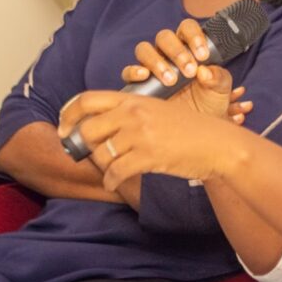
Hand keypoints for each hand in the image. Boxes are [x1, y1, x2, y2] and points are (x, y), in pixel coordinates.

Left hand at [58, 90, 233, 188]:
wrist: (217, 144)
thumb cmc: (191, 129)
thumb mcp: (159, 110)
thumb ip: (131, 113)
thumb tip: (100, 127)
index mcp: (135, 99)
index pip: (88, 99)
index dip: (68, 114)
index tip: (63, 128)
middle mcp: (134, 113)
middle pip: (88, 129)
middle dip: (84, 146)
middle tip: (89, 155)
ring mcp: (140, 134)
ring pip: (100, 154)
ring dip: (102, 166)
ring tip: (111, 170)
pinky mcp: (147, 156)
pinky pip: (115, 172)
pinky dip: (111, 181)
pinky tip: (115, 183)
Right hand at [126, 18, 252, 121]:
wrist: (196, 131)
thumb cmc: (209, 105)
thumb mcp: (221, 91)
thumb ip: (218, 77)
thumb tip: (205, 71)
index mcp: (189, 47)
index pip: (187, 28)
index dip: (194, 37)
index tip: (203, 56)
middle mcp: (168, 54)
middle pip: (164, 37)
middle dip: (177, 52)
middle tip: (188, 71)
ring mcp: (152, 67)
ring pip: (145, 50)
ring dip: (157, 61)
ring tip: (170, 79)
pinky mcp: (140, 84)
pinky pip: (128, 71)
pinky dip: (134, 71)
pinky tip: (144, 76)